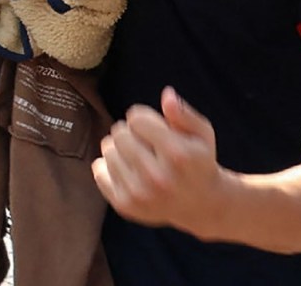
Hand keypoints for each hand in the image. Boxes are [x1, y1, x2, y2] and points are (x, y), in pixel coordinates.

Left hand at [95, 90, 228, 238]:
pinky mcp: (126, 205)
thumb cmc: (199, 162)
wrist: (202, 205)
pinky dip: (108, 167)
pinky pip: (98, 171)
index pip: (135, 119)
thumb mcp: (202, 134)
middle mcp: (158, 177)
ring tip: (140, 158)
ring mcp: (140, 194)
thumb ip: (184, 113)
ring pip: (107, 150)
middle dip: (131, 133)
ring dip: (120, 149)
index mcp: (177, 156)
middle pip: (119, 133)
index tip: (155, 128)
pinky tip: (129, 171)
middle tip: (147, 144)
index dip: (144, 119)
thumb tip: (167, 95)